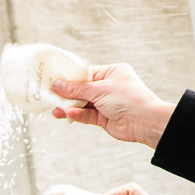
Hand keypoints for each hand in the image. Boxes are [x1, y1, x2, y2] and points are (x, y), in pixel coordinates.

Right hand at [49, 64, 175, 148]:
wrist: (144, 121)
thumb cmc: (128, 99)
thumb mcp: (99, 89)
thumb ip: (76, 89)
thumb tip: (57, 84)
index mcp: (112, 73)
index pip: (86, 74)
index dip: (70, 79)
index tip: (54, 82)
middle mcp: (109, 87)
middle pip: (82, 90)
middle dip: (67, 95)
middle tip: (51, 97)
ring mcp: (106, 103)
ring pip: (82, 104)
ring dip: (70, 107)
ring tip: (56, 110)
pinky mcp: (103, 118)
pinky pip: (87, 115)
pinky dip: (78, 116)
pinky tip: (69, 115)